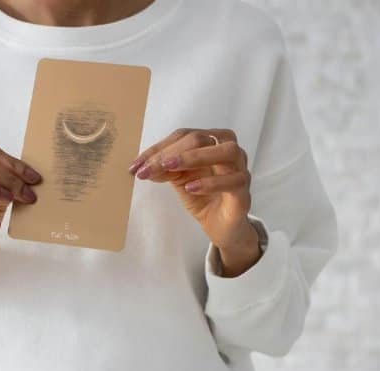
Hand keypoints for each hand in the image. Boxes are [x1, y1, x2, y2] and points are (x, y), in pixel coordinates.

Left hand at [130, 128, 261, 276]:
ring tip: (170, 168)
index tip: (136, 165)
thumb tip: (143, 165)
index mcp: (212, 142)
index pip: (184, 135)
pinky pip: (233, 181)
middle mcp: (229, 150)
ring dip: (195, 157)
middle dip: (172, 152)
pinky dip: (210, 183)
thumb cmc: (202, 196)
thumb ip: (165, 169)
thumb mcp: (178, 179)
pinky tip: (190, 188)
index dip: (159, 148)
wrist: (220, 226)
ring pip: (226, 151)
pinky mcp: (244, 192)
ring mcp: (240, 170)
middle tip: (150, 167)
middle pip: (203, 138)